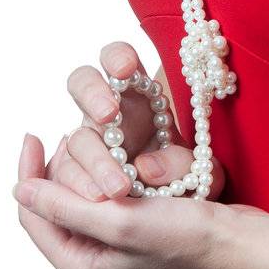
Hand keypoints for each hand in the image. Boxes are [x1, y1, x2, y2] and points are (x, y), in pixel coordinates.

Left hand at [13, 132, 227, 268]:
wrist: (236, 242)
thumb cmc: (184, 236)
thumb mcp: (119, 219)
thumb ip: (65, 207)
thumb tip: (19, 191)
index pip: (33, 217)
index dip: (29, 174)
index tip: (33, 134)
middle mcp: (92, 266)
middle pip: (54, 210)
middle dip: (59, 172)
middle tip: (71, 136)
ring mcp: (114, 254)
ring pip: (79, 203)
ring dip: (82, 172)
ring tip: (94, 144)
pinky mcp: (134, 239)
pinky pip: (103, 203)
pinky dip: (104, 179)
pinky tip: (116, 159)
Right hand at [46, 40, 226, 203]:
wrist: (175, 211)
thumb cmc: (186, 179)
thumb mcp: (202, 172)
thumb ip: (181, 165)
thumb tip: (144, 167)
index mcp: (139, 95)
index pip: (119, 59)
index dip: (118, 57)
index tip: (125, 69)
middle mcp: (108, 113)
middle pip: (82, 83)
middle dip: (93, 94)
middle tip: (109, 115)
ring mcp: (89, 143)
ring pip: (76, 139)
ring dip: (94, 160)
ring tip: (117, 187)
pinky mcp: (75, 175)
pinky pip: (65, 176)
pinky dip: (78, 186)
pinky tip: (98, 198)